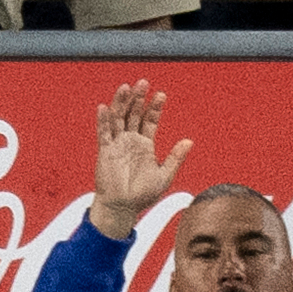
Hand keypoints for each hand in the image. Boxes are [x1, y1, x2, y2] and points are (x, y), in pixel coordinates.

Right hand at [90, 82, 193, 242]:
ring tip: (126, 88)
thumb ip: (175, 158)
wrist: (122, 209)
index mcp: (145, 145)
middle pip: (134, 113)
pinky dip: (103, 120)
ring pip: (118, 118)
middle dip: (138, 98)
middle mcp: (131, 141)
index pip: (150, 120)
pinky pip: (103, 133)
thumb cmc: (142, 196)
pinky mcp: (105, 151)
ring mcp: (117, 144)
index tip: (160, 95)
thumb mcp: (164, 176)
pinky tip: (104, 108)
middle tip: (143, 83)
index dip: (155, 107)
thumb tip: (189, 141)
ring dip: (121, 102)